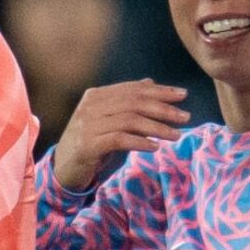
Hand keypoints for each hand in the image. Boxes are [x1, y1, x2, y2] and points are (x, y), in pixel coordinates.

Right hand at [52, 82, 188, 191]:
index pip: (133, 89)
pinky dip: (140, 142)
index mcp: (96, 96)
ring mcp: (88, 125)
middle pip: (133, 103)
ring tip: (176, 135)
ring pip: (129, 120)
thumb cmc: (91, 142)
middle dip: (163, 108)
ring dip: (157, 127)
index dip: (159, 91)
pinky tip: (155, 147)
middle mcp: (91, 107)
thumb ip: (127, 101)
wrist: (63, 167)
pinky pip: (119, 140)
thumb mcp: (108, 119)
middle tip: (186, 116)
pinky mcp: (88, 145)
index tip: (183, 94)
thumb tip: (150, 82)